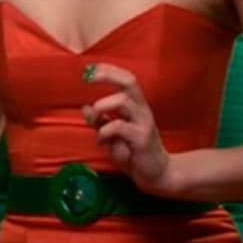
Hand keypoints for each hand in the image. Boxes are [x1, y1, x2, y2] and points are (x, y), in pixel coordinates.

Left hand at [81, 63, 178, 194]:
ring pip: (124, 101)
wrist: (157, 174)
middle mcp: (142, 110)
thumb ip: (102, 121)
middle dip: (108, 75)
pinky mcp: (142, 138)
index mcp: (136, 106)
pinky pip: (120, 126)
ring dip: (102, 105)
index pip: (127, 80)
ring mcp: (143, 123)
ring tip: (93, 118)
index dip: (110, 70)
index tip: (89, 68)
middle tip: (88, 77)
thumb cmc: (135, 153)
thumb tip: (84, 107)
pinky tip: (100, 141)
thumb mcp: (114, 136)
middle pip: (130, 83)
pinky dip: (104, 131)